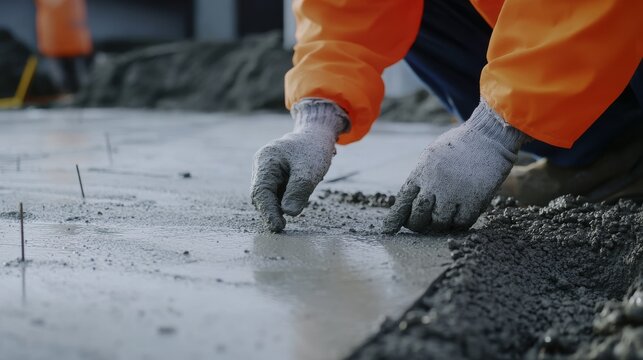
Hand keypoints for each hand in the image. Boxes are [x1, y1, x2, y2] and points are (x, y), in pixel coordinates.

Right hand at [251, 99, 347, 231]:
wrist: (317, 135)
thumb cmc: (313, 150)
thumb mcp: (310, 171)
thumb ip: (298, 191)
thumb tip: (288, 212)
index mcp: (266, 161)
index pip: (261, 191)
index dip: (268, 211)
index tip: (277, 227)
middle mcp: (261, 165)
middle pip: (261, 195)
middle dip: (270, 211)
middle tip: (282, 227)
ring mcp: (266, 170)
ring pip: (268, 195)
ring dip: (276, 207)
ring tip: (289, 214)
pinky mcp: (274, 176)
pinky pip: (275, 192)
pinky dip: (282, 201)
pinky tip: (294, 202)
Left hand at [382, 99, 526, 233]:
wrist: (488, 136)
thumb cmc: (458, 144)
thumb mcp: (431, 155)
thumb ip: (421, 177)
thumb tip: (410, 202)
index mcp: (422, 172)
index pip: (403, 201)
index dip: (395, 217)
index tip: (388, 229)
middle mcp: (435, 184)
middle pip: (418, 216)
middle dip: (416, 224)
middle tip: (419, 225)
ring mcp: (455, 193)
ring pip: (439, 223)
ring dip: (438, 226)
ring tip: (439, 221)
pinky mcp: (474, 200)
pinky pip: (461, 223)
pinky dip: (458, 224)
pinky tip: (458, 218)